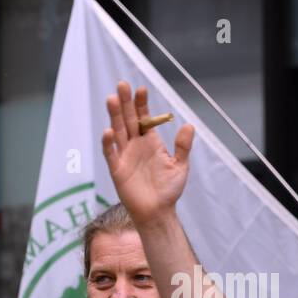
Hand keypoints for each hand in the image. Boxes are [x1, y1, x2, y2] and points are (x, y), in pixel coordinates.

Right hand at [101, 81, 194, 224]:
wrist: (158, 212)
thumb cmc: (169, 190)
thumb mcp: (180, 166)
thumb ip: (183, 147)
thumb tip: (189, 125)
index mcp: (150, 141)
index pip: (144, 117)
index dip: (141, 103)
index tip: (141, 89)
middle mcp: (135, 145)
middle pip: (128, 119)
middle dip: (125, 103)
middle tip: (122, 85)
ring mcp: (125, 155)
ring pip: (118, 131)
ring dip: (115, 116)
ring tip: (112, 99)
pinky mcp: (117, 169)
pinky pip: (111, 153)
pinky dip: (109, 143)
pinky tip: (109, 131)